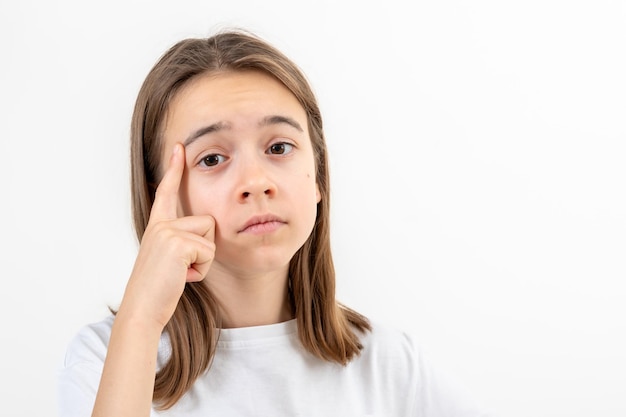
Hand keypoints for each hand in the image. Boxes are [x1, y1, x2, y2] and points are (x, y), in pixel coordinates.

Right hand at [119, 143, 215, 328]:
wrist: (142, 310)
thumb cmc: (158, 289)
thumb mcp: (167, 259)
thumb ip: (179, 241)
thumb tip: (203, 231)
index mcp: (157, 227)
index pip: (167, 192)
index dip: (174, 169)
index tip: (180, 147)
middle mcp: (160, 225)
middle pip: (207, 222)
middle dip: (204, 248)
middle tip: (182, 268)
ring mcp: (167, 232)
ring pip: (210, 236)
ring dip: (203, 260)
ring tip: (182, 273)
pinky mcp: (177, 243)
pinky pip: (209, 252)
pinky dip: (201, 270)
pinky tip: (182, 278)